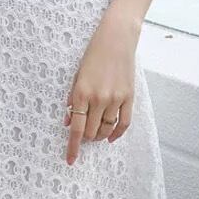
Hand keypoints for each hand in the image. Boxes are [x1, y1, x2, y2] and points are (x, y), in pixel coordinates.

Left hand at [63, 10, 139, 164]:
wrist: (116, 39)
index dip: (73, 147)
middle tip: (83, 136)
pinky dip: (117, 133)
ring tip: (95, 135)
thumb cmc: (92, 55)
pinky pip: (124, 123)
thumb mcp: (76, 76)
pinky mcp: (129, 97)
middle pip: (92, 132)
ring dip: (99, 135)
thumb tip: (69, 122)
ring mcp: (115, 99)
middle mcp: (98, 98)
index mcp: (81, 93)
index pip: (77, 128)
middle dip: (86, 138)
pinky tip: (111, 136)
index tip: (70, 160)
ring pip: (107, 129)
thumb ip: (72, 100)